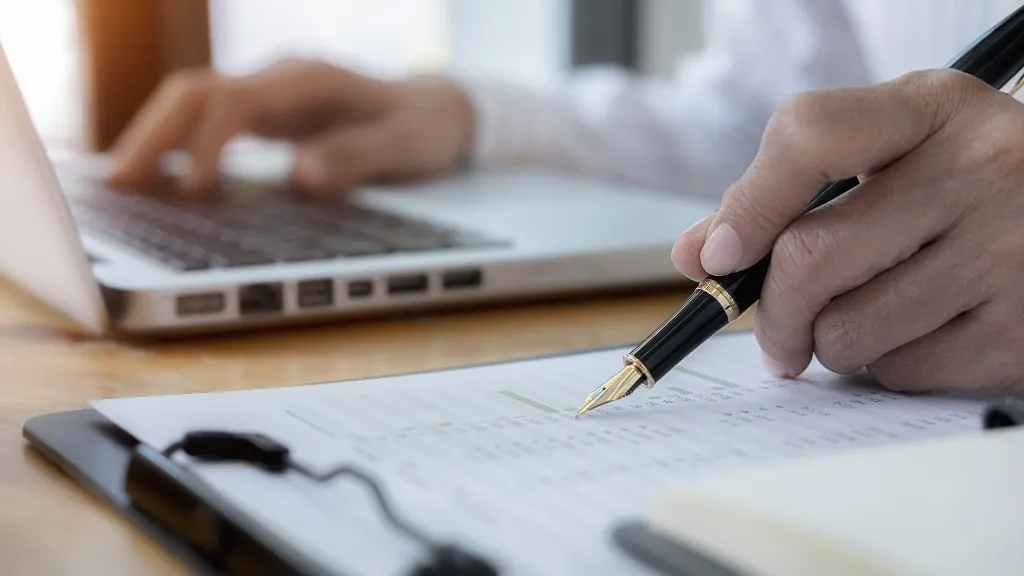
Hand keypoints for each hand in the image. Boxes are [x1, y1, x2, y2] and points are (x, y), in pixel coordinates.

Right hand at [107, 59, 475, 195]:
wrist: (438, 111)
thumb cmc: (424, 129)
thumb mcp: (406, 147)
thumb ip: (358, 157)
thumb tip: (300, 176)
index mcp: (311, 81)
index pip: (238, 103)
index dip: (208, 143)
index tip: (191, 188)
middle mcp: (281, 80)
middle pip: (197, 91)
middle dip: (154, 134)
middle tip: (120, 183)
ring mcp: (270, 95)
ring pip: (192, 102)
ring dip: (154, 137)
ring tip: (122, 184)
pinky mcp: (266, 115)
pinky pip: (206, 121)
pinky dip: (176, 145)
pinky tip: (158, 178)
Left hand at [672, 69, 1023, 391]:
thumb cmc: (962, 190)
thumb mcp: (894, 156)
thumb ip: (789, 194)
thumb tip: (698, 255)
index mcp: (934, 108)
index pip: (808, 135)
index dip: (747, 207)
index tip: (719, 257)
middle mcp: (983, 168)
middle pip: (811, 257)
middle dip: (772, 314)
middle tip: (776, 336)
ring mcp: (1012, 251)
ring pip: (847, 330)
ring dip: (832, 344)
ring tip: (870, 318)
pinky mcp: (1023, 331)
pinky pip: (900, 372)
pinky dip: (889, 368)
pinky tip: (924, 333)